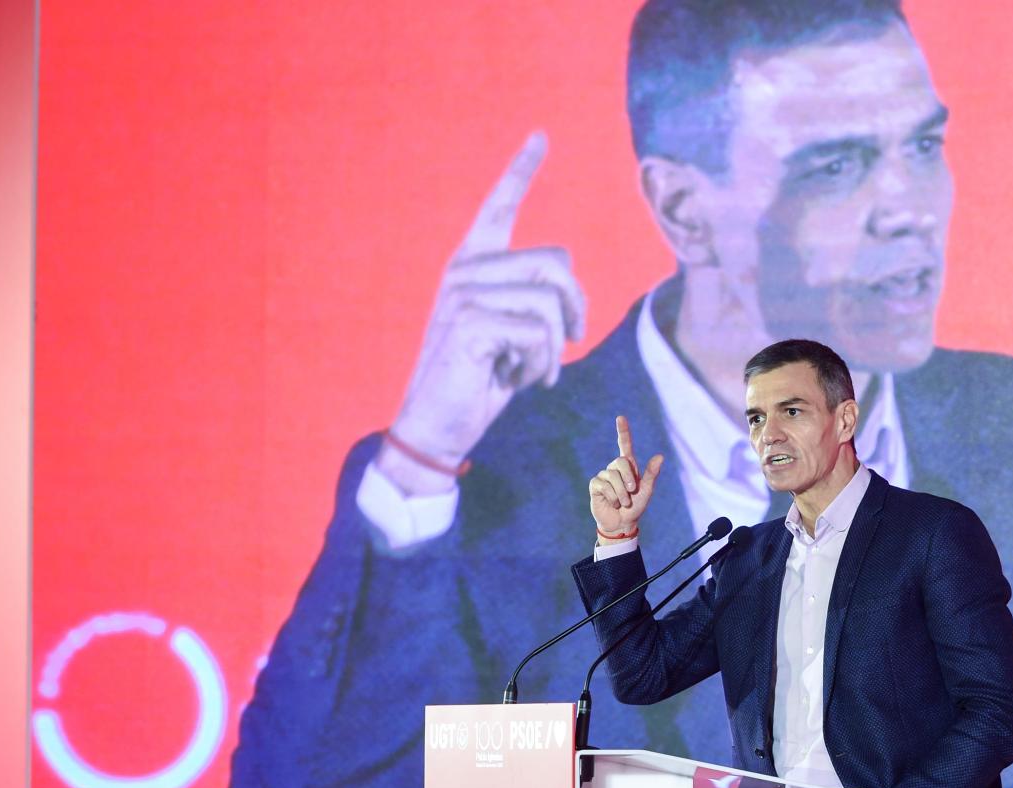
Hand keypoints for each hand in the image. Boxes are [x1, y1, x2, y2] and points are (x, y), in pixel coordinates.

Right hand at [379, 131, 587, 494]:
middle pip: (556, 263)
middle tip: (566, 344)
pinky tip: (518, 380)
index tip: (540, 136)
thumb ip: (533, 301)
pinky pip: (539, 332)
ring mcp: (463, 294)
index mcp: (473, 265)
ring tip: (530, 369)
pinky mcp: (469, 323)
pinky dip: (542, 365)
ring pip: (551, 301)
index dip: (520, 171)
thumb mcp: (512, 334)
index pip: (499, 207)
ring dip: (556, 347)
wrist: (436, 426)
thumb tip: (567, 293)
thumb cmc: (478, 381)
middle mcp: (464, 270)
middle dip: (576, 309)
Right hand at [588, 415, 662, 538]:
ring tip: (624, 502)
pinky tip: (612, 502)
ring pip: (612, 476)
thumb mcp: (647, 490)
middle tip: (633, 492)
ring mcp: (604, 476)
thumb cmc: (636, 506)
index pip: (624, 444)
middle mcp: (615, 468)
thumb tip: (660, 456)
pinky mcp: (595, 485)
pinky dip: (612, 496)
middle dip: (629, 477)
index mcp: (628, 466)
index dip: (623, 431)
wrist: (623, 523)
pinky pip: (604, 485)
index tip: (620, 418)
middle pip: (620, 461)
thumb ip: (652, 474)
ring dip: (622, 493)